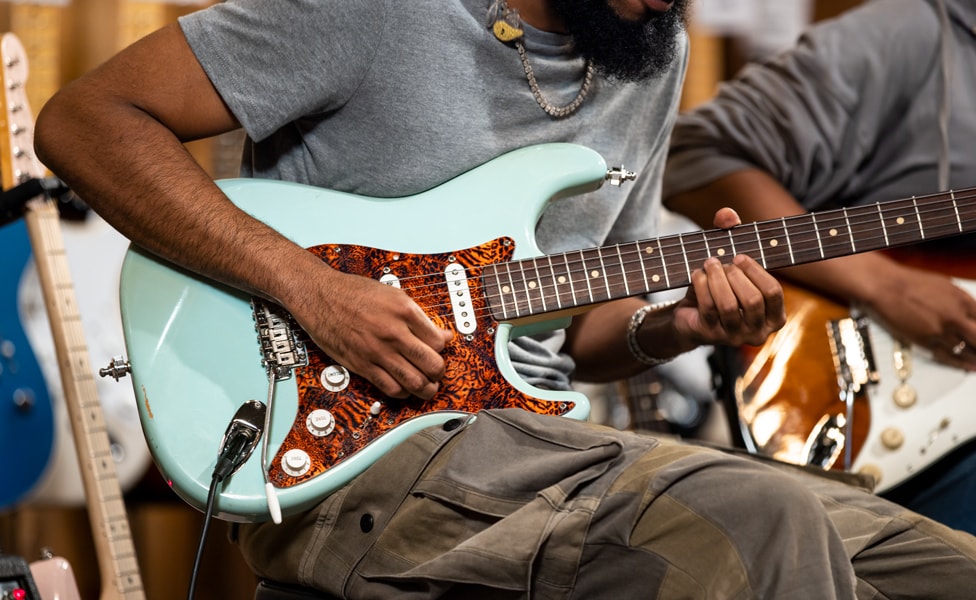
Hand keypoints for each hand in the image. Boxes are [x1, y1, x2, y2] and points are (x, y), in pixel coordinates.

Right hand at [286, 264, 453, 399]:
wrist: (320, 296)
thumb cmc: (353, 292)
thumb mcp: (393, 294)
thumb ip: (419, 316)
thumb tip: (443, 334)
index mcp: (405, 310)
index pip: (439, 342)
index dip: (443, 349)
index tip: (440, 350)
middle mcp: (394, 332)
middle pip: (432, 365)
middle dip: (439, 373)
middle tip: (438, 372)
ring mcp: (378, 351)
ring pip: (415, 381)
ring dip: (426, 388)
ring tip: (428, 386)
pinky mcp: (363, 365)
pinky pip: (390, 387)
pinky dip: (403, 391)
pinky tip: (404, 386)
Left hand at [673, 208, 785, 347]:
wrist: (690, 315)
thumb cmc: (719, 288)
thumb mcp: (729, 262)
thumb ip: (731, 234)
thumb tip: (726, 214)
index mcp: (774, 316)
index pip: (773, 293)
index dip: (756, 271)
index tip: (739, 257)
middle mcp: (757, 332)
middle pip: (752, 301)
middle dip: (735, 276)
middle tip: (721, 262)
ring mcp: (734, 337)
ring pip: (729, 306)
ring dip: (717, 280)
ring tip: (709, 264)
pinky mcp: (710, 336)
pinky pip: (708, 309)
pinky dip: (701, 287)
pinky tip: (697, 275)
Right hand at [863, 265, 975, 370]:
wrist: (886, 288)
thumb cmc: (911, 283)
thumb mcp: (946, 286)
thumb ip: (962, 302)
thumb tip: (972, 315)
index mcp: (963, 300)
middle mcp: (955, 317)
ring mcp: (940, 331)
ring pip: (966, 351)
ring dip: (974, 357)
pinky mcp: (926, 341)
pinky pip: (948, 356)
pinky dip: (960, 363)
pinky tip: (968, 367)